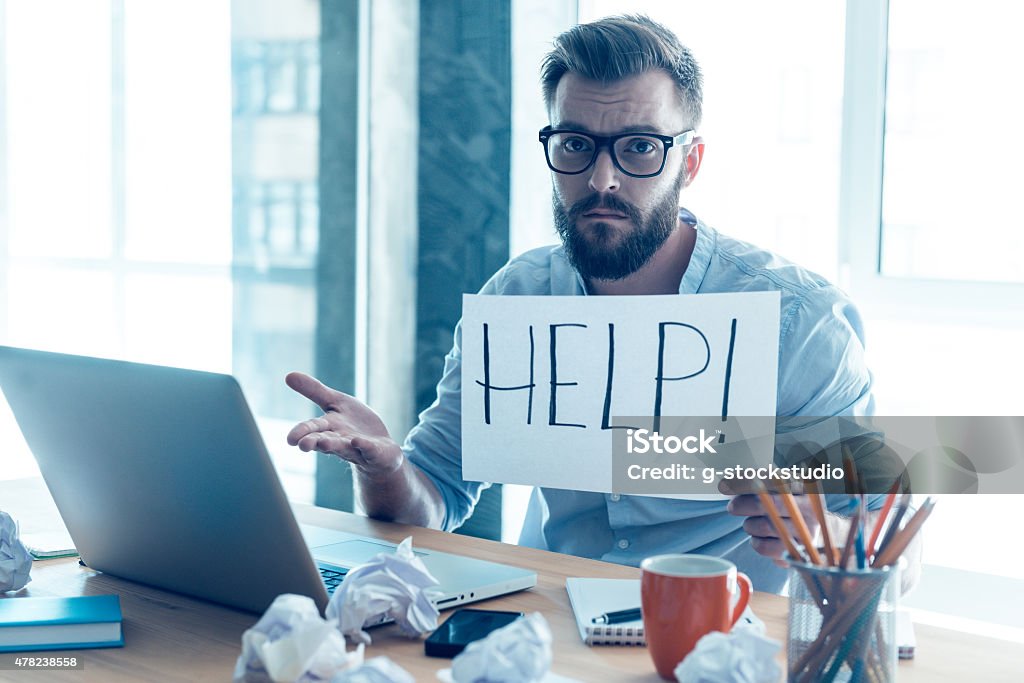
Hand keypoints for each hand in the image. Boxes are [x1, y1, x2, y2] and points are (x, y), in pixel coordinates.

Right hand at [285, 372, 402, 479]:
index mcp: (329, 427)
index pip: (313, 428)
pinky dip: (364, 446)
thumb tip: (287, 375)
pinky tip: (357, 442)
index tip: (290, 439)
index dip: (302, 432)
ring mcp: (358, 448)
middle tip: (303, 445)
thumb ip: (314, 391)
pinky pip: (370, 450)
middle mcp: (340, 440)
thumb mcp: (336, 402)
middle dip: (314, 442)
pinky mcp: (376, 453)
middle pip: (325, 440)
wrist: (380, 448)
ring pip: (344, 448)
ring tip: (324, 443)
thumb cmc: (354, 424)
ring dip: (334, 445)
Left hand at [720, 479, 819, 564]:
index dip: (745, 482)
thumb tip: (725, 484)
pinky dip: (755, 542)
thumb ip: (753, 484)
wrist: (810, 532)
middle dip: (743, 504)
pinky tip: (758, 538)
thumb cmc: (787, 506)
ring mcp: (807, 530)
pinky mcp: (798, 550)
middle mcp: (809, 506)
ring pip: (763, 526)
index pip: (770, 479)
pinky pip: (765, 546)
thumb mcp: (775, 489)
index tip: (725, 484)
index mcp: (803, 484)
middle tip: (732, 507)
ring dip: (749, 525)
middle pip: (767, 503)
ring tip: (751, 524)